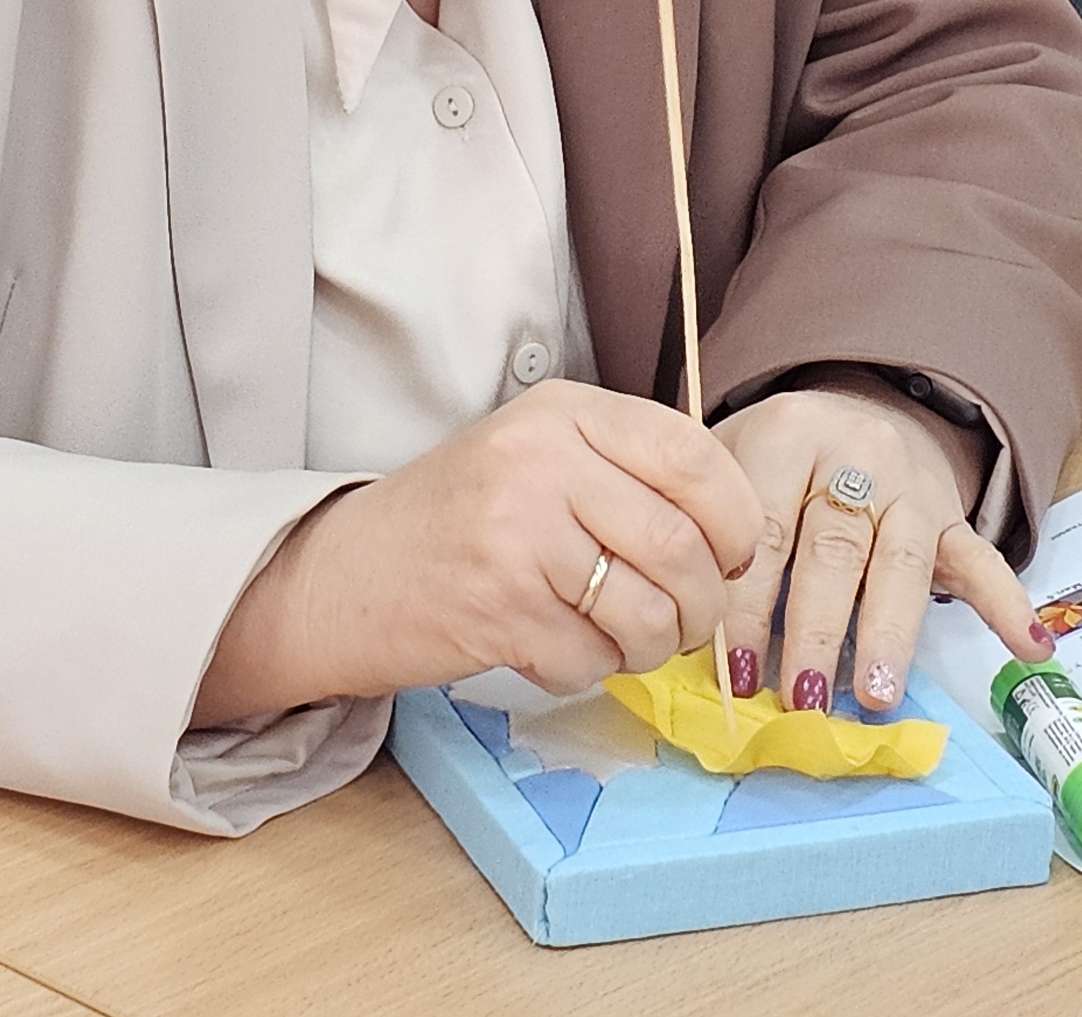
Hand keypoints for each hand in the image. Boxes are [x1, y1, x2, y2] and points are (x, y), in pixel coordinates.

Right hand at [195, 382, 766, 724]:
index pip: (695, 457)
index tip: (732, 557)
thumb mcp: (541, 456)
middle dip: (703, 604)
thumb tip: (739, 536)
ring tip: (622, 640)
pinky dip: (589, 671)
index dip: (737, 521)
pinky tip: (556, 651)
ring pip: (647, 611)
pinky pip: (590, 658)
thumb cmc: (460, 520)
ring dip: (651, 647)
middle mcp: (540, 459)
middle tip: (686, 623)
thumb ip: (628, 472)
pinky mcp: (496, 607)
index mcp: (564, 411)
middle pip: (682, 545)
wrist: (342, 572)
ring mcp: (515, 532)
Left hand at [714, 366, 1051, 718]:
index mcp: (785, 437)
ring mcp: (911, 482)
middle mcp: (853, 453)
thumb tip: (690, 642)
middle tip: (802, 698)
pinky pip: (981, 557)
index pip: (763, 531)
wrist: (854, 406)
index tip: (733, 671)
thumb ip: (715, 537)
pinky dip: (1007, 604)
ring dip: (887, 634)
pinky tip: (1028, 645)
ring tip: (874, 695)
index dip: (746, 605)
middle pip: (833, 549)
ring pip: (901, 561)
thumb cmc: (775, 460)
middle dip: (814, 630)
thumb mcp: (730, 465)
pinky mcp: (951, 511)